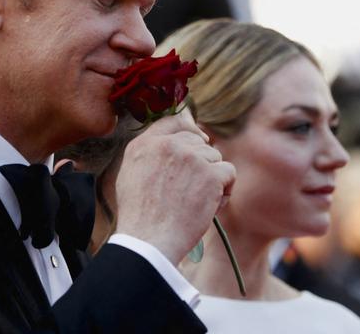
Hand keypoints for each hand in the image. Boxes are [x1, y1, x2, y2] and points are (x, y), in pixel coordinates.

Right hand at [113, 109, 235, 263]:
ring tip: (197, 201)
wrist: (149, 239)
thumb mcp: (130, 174)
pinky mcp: (211, 174)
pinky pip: (229, 172)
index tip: (199, 141)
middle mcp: (167, 144)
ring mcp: (190, 157)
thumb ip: (150, 151)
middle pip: (199, 141)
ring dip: (213, 177)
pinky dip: (224, 190)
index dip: (190, 130)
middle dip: (202, 161)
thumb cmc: (140, 215)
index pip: (174, 121)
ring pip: (215, 156)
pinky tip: (210, 206)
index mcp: (144, 143)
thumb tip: (176, 138)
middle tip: (193, 187)